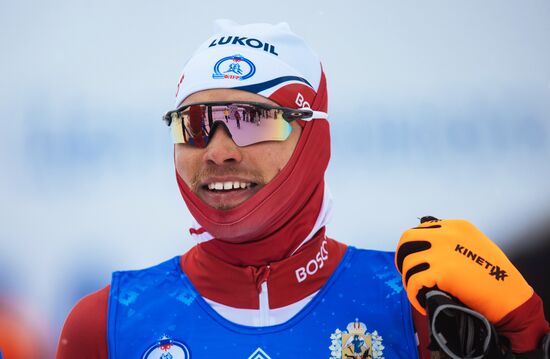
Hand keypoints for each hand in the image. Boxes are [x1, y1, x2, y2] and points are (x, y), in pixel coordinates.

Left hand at [394, 217, 532, 323]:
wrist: (510, 298)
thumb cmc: (494, 276)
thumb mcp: (475, 246)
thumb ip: (453, 242)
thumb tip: (425, 248)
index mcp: (456, 226)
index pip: (421, 229)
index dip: (413, 247)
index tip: (414, 261)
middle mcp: (446, 234)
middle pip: (407, 239)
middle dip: (402, 257)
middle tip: (408, 273)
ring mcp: (442, 251)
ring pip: (408, 263)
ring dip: (409, 280)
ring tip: (418, 292)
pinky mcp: (441, 271)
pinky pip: (414, 282)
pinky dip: (414, 295)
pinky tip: (423, 304)